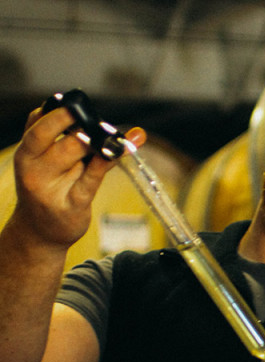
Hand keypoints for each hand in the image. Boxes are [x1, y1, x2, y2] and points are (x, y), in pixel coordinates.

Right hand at [11, 103, 145, 247]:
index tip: (77, 103)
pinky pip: (92, 178)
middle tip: (99, 122)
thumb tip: (89, 115)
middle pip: (56, 138)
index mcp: (26, 153)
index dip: (58, 112)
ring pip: (75, 153)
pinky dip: (106, 162)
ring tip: (114, 136)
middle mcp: (33, 169)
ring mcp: (50, 188)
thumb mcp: (44, 163)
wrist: (39, 233)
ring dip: (97, 142)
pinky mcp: (72, 205)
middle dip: (78, 125)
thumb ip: (60, 138)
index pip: (37, 125)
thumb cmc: (47, 190)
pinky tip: (118, 152)